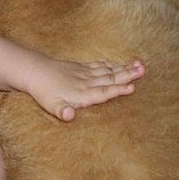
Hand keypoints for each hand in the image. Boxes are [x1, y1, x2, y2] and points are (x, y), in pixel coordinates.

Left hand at [27, 59, 144, 120]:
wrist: (34, 71)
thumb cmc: (43, 92)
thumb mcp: (50, 105)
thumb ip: (62, 111)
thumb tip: (70, 116)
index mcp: (82, 94)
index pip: (103, 92)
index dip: (117, 90)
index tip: (132, 87)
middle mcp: (86, 82)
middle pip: (110, 78)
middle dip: (128, 75)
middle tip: (144, 70)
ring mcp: (84, 73)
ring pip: (107, 70)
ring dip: (123, 68)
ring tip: (139, 64)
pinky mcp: (80, 67)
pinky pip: (99, 65)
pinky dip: (110, 64)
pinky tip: (119, 63)